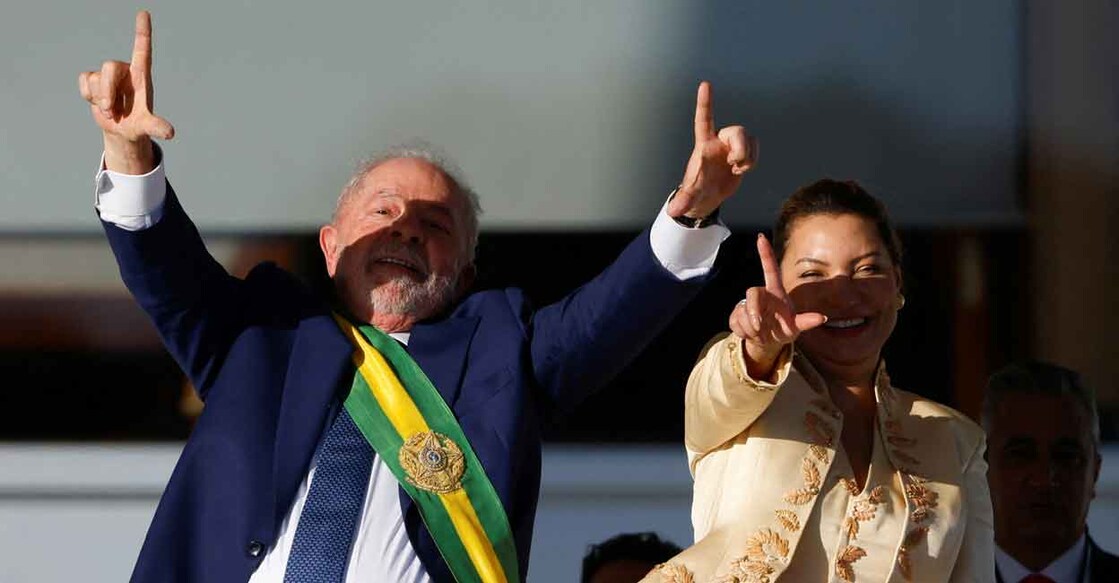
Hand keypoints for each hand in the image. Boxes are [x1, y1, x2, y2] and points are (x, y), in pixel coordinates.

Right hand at [77, 11, 173, 173]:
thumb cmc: (138, 125)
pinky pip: (84, 80)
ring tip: (111, 111)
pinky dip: (88, 95)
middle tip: (111, 112)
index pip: (142, 49)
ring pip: (96, 77)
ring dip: (100, 99)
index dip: (142, 31)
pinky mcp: (94, 80)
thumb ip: (156, 127)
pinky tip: (98, 103)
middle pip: (109, 66)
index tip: (144, 13)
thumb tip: (169, 133)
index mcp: (142, 76)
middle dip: (107, 91)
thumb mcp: (147, 127)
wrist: (121, 131)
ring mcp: (109, 75)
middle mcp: (125, 71)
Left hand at [668, 81, 756, 219]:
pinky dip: (753, 158)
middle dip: (742, 148)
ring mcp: (730, 146)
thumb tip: (673, 212)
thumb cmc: (695, 193)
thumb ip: (684, 202)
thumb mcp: (690, 198)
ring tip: (737, 169)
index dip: (705, 102)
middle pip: (737, 131)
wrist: (708, 197)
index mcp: (704, 146)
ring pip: (748, 138)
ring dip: (748, 156)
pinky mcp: (742, 152)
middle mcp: (718, 141)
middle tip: (736, 164)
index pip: (704, 120)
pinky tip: (741, 169)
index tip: (705, 84)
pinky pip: (755, 146)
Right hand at [729, 234, 826, 377]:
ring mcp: (746, 304)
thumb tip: (823, 318)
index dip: (766, 253)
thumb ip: (807, 322)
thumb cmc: (784, 330)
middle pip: (752, 292)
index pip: (770, 269)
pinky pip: (735, 322)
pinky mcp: (735, 315)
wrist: (767, 342)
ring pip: (743, 312)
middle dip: (753, 311)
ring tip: (761, 333)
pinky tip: (751, 334)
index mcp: (775, 292)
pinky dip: (744, 333)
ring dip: (751, 328)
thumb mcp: (797, 327)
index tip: (761, 237)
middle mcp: (761, 294)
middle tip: (758, 328)